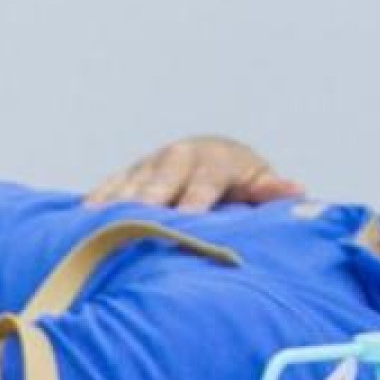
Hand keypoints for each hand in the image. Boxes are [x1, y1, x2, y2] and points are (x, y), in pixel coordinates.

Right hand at [84, 134, 303, 212]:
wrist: (216, 158)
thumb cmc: (242, 182)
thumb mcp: (260, 185)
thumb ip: (272, 191)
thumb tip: (297, 189)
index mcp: (215, 160)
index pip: (204, 180)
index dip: (196, 199)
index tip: (189, 218)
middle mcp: (180, 157)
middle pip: (162, 177)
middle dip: (151, 197)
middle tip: (138, 220)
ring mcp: (151, 164)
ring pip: (133, 180)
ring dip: (119, 199)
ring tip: (102, 222)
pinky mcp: (130, 174)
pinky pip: (110, 185)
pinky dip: (98, 199)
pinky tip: (82, 219)